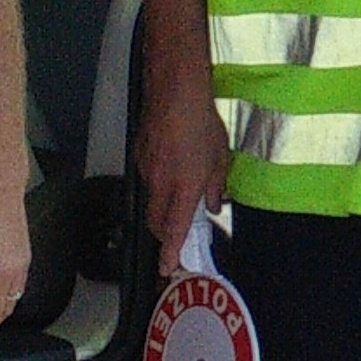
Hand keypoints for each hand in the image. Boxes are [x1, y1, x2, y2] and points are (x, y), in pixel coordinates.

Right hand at [135, 52, 234, 267]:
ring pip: (150, 200)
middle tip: (176, 235)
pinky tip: (171, 167)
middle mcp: (161, 183)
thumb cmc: (200, 122)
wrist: (175, 93)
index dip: (170, 252)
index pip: (174, 229)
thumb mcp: (220, 157)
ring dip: (162, 207)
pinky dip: (157, 183)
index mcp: (184, 187)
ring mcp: (147, 170)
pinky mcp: (139, 156)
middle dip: (164, 233)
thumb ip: (217, 186)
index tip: (167, 266)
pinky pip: (147, 179)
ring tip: (179, 195)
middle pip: (156, 221)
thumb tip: (214, 204)